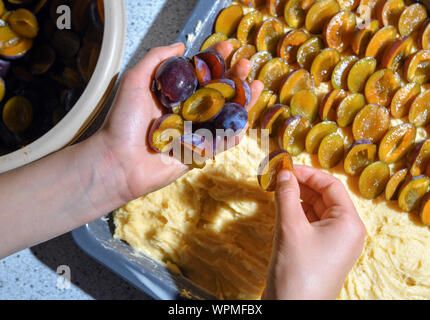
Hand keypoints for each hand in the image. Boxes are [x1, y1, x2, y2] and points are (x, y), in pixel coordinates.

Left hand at [95, 42, 262, 200]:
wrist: (118, 160)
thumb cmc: (122, 121)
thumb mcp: (135, 80)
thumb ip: (156, 59)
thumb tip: (180, 45)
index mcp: (174, 95)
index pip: (200, 74)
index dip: (215, 60)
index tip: (227, 47)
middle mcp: (187, 112)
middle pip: (217, 92)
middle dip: (234, 77)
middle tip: (245, 63)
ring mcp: (194, 132)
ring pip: (225, 116)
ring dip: (242, 101)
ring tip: (255, 85)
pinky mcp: (199, 153)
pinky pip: (222, 143)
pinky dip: (236, 133)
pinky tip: (246, 119)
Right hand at [263, 165, 365, 299]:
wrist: (291, 310)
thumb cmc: (297, 270)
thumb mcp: (290, 226)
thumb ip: (287, 194)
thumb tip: (283, 172)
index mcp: (349, 223)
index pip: (331, 185)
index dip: (308, 173)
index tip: (285, 167)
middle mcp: (346, 232)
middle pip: (324, 197)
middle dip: (301, 185)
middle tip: (278, 177)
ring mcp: (334, 243)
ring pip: (317, 210)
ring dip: (298, 199)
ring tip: (277, 191)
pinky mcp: (322, 252)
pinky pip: (312, 225)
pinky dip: (297, 214)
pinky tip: (282, 209)